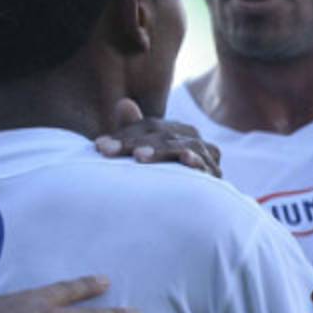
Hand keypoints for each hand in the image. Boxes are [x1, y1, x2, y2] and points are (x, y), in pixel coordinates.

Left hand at [94, 99, 221, 176]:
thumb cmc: (165, 179)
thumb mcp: (144, 153)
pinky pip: (206, 166)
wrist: (196, 209)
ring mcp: (206, 156)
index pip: (148, 126)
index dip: (123, 134)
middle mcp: (193, 139)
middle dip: (132, 142)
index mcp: (177, 131)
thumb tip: (123, 103)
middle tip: (107, 151)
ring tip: (138, 156)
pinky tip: (186, 161)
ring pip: (182, 146)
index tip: (98, 146)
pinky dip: (196, 162)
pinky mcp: (215, 175)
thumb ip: (133, 130)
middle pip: (162, 134)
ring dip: (160, 151)